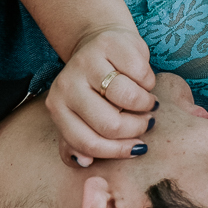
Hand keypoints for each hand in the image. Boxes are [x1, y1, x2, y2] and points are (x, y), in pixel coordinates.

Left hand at [45, 25, 157, 165]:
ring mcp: (87, 62)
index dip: (118, 151)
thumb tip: (84, 163)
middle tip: (145, 122)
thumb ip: (79, 143)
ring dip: (146, 104)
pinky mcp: (109, 44)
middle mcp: (67, 85)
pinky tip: (143, 81)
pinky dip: (149, 82)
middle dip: (136, 128)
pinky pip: (141, 74)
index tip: (137, 148)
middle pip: (110, 124)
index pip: (87, 142)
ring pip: (129, 99)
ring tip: (146, 102)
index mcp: (58, 107)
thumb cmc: (96, 88)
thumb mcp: (82, 115)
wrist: (101, 45)